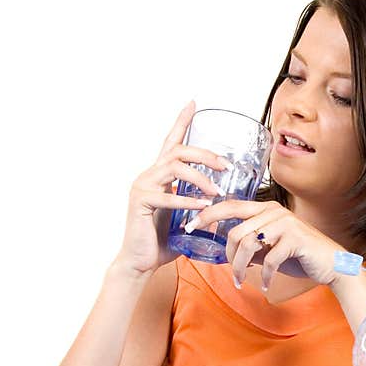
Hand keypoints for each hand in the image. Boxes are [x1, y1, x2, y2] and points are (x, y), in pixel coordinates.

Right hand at [113, 101, 230, 274]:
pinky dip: (187, 200)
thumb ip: (203, 208)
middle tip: (225, 166)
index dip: (182, 122)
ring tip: (216, 191)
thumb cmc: (162, 241)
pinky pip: (166, 196)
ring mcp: (142, 186)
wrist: (141, 262)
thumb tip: (226, 205)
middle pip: (178, 151)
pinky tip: (203, 206)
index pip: (171, 142)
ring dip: (199, 177)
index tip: (194, 104)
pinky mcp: (139, 202)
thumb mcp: (188, 220)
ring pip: (173, 167)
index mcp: (160, 175)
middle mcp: (149, 175)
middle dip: (205, 154)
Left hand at [182, 199, 347, 290]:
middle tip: (232, 272)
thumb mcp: (270, 248)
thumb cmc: (300, 255)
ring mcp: (285, 224)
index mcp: (266, 209)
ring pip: (248, 245)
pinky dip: (266, 276)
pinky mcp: (295, 239)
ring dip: (242, 268)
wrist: (332, 264)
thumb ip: (250, 245)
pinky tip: (268, 285)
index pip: (229, 206)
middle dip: (229, 256)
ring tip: (243, 281)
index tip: (190, 226)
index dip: (207, 215)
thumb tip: (227, 251)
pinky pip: (269, 260)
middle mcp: (274, 211)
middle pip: (235, 231)